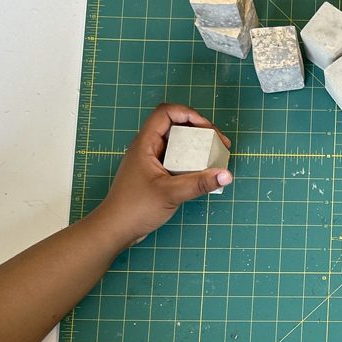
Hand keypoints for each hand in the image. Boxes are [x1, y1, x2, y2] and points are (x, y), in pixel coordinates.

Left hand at [89, 103, 232, 247]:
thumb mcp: (171, 194)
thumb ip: (199, 184)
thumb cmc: (134, 209)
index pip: (166, 112)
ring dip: (197, 146)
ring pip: (177, 143)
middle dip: (200, 130)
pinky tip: (204, 172)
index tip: (208, 129)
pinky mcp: (155, 173)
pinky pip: (176, 159)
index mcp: (145, 143)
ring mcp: (151, 160)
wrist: (115, 229)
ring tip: (215, 157)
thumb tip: (225, 175)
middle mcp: (147, 147)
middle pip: (175, 125)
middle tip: (219, 144)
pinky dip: (192, 161)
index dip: (189, 114)